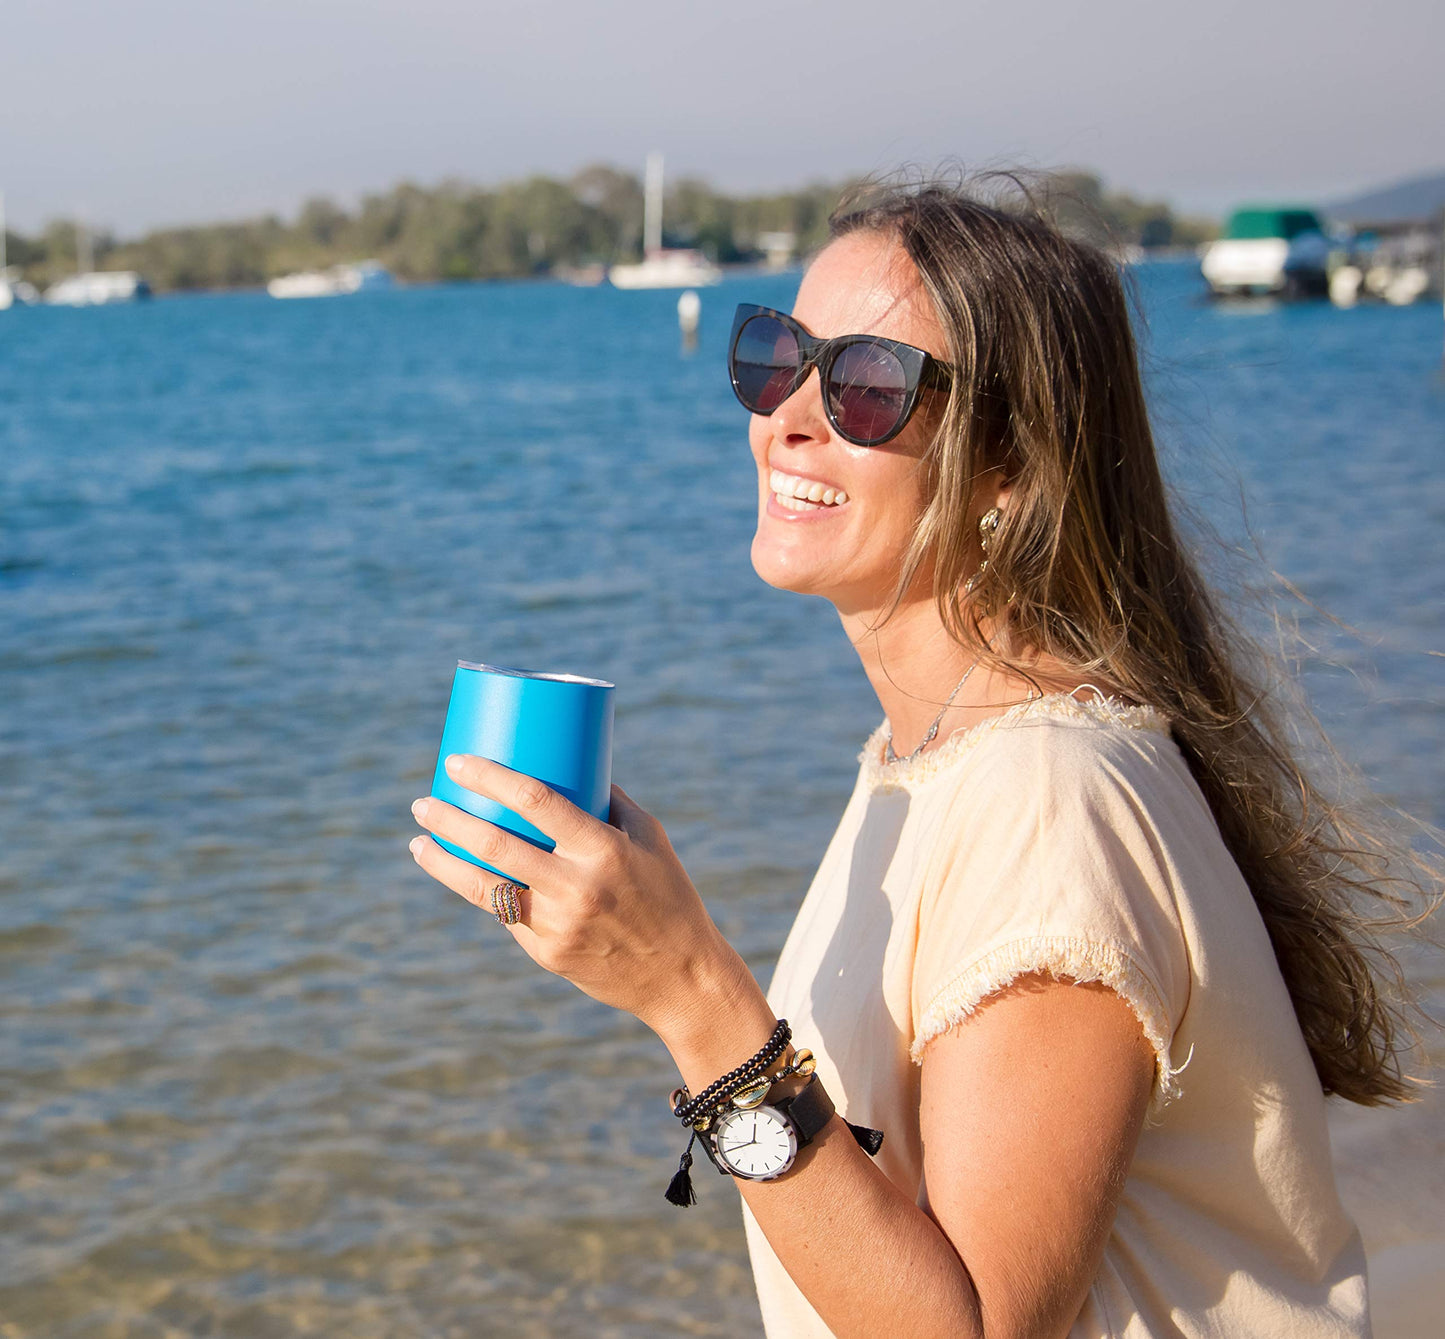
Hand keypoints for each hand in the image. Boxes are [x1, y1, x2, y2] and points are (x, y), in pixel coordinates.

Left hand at [408, 755, 759, 1043]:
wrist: (680, 975)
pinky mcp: (547, 955)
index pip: (537, 802)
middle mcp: (578, 887)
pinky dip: (482, 893)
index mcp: (605, 850)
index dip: (492, 778)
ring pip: (484, 888)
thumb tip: (568, 765)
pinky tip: (461, 876)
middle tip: (424, 803)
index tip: (458, 763)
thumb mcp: (650, 838)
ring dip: (444, 861)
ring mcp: (558, 925)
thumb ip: (609, 803)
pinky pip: (507, 916)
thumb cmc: (668, 894)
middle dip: (450, 820)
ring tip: (419, 841)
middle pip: (496, 845)